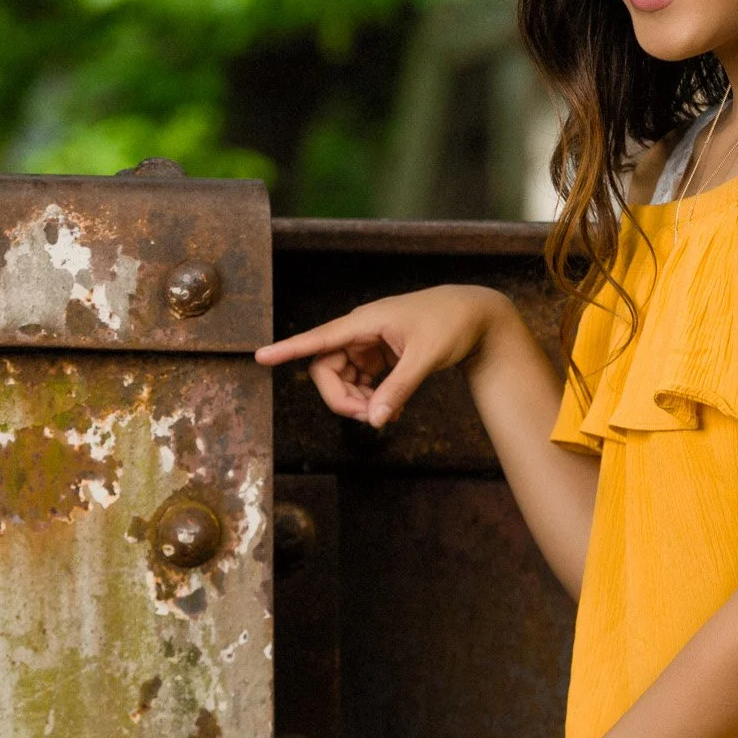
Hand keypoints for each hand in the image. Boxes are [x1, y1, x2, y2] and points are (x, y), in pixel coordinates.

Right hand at [255, 286, 512, 428]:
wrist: (476, 315)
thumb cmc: (451, 325)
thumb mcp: (426, 358)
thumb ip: (398, 390)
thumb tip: (374, 421)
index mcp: (365, 322)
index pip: (318, 338)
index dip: (288, 349)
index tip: (261, 357)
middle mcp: (361, 330)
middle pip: (326, 368)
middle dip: (341, 398)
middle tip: (372, 417)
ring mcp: (369, 343)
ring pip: (342, 378)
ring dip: (357, 401)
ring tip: (387, 414)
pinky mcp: (380, 354)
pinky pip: (360, 380)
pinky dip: (370, 398)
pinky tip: (390, 409)